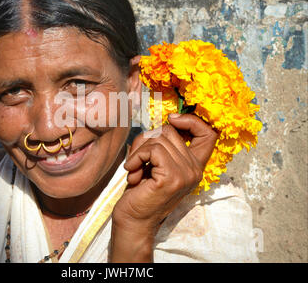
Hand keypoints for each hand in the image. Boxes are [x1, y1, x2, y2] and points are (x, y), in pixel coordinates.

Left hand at [110, 113, 217, 261]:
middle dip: (147, 140)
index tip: (172, 119)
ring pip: (159, 139)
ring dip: (139, 151)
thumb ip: (165, 145)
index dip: (191, 120)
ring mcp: (186, 174)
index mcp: (195, 166)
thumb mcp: (157, 163)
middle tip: (138, 159)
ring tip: (135, 170)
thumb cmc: (141, 191)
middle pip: (170, 131)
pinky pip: (152, 150)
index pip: (208, 133)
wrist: (133, 221)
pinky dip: (136, 157)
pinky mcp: (172, 178)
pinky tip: (132, 171)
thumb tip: (167, 120)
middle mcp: (195, 170)